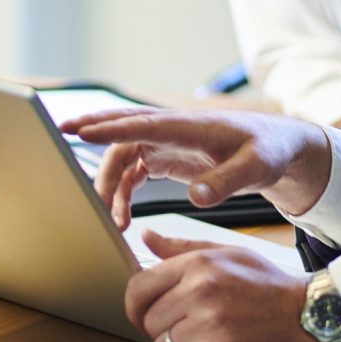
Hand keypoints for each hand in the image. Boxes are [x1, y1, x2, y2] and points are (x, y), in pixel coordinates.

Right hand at [60, 108, 331, 228]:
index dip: (111, 127)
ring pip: (126, 152)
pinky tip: (121, 217)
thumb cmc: (271, 152)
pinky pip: (136, 167)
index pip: (145, 123)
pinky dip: (123, 189)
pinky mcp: (172, 156)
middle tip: (58, 132)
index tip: (79, 130)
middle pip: (125, 125)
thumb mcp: (257, 169)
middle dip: (92, 127)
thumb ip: (226, 182)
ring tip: (107, 219)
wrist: (283, 149)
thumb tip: (194, 197)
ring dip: (109, 181)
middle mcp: (176, 129)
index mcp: (193, 126)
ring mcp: (172, 142)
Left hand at [126, 232, 330, 341]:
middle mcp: (201, 290)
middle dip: (165, 330)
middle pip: (148, 321)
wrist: (313, 315)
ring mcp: (211, 324)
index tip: (149, 314)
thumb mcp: (230, 253)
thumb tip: (145, 236)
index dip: (138, 305)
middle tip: (193, 329)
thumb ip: (184, 247)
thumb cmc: (271, 286)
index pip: (138, 286)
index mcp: (200, 262)